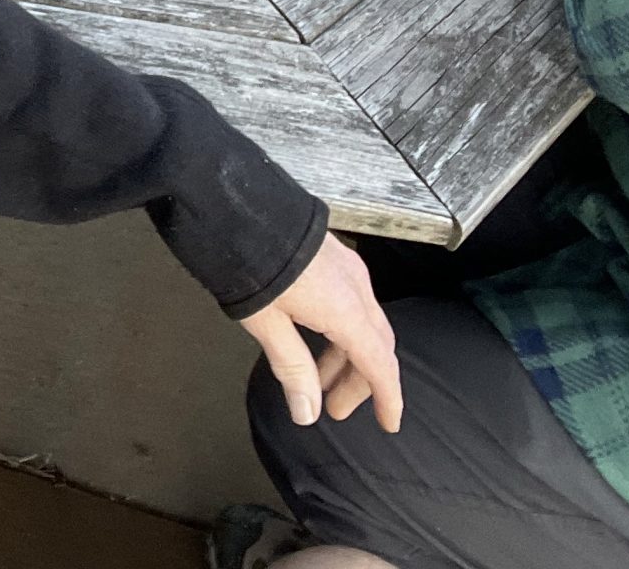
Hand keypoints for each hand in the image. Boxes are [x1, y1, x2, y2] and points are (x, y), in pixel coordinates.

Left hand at [239, 232, 401, 432]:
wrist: (238, 205)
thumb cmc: (250, 264)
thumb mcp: (267, 324)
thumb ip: (292, 368)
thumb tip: (307, 413)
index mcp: (345, 309)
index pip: (380, 364)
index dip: (387, 397)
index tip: (390, 422)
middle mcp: (356, 287)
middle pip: (375, 345)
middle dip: (358, 381)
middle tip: (333, 408)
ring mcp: (348, 268)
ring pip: (363, 323)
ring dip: (345, 356)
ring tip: (314, 379)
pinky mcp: (335, 256)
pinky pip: (352, 302)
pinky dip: (341, 330)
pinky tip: (314, 340)